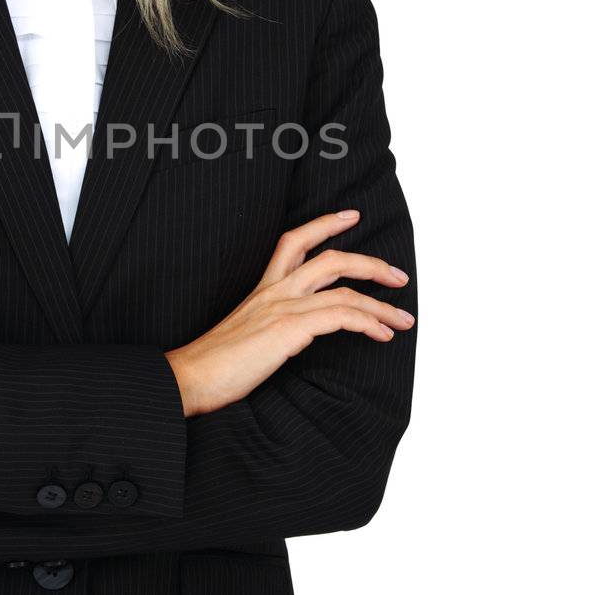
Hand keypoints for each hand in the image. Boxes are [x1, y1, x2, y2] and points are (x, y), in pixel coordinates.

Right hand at [164, 208, 413, 416]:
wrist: (189, 378)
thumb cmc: (213, 365)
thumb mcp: (247, 335)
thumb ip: (273, 327)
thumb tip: (297, 336)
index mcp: (262, 290)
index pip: (294, 242)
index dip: (324, 224)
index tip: (351, 216)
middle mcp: (274, 292)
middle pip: (331, 259)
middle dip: (371, 264)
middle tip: (398, 276)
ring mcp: (282, 308)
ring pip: (345, 290)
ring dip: (382, 305)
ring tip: (404, 319)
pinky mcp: (289, 329)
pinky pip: (341, 316)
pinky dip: (368, 322)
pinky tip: (382, 335)